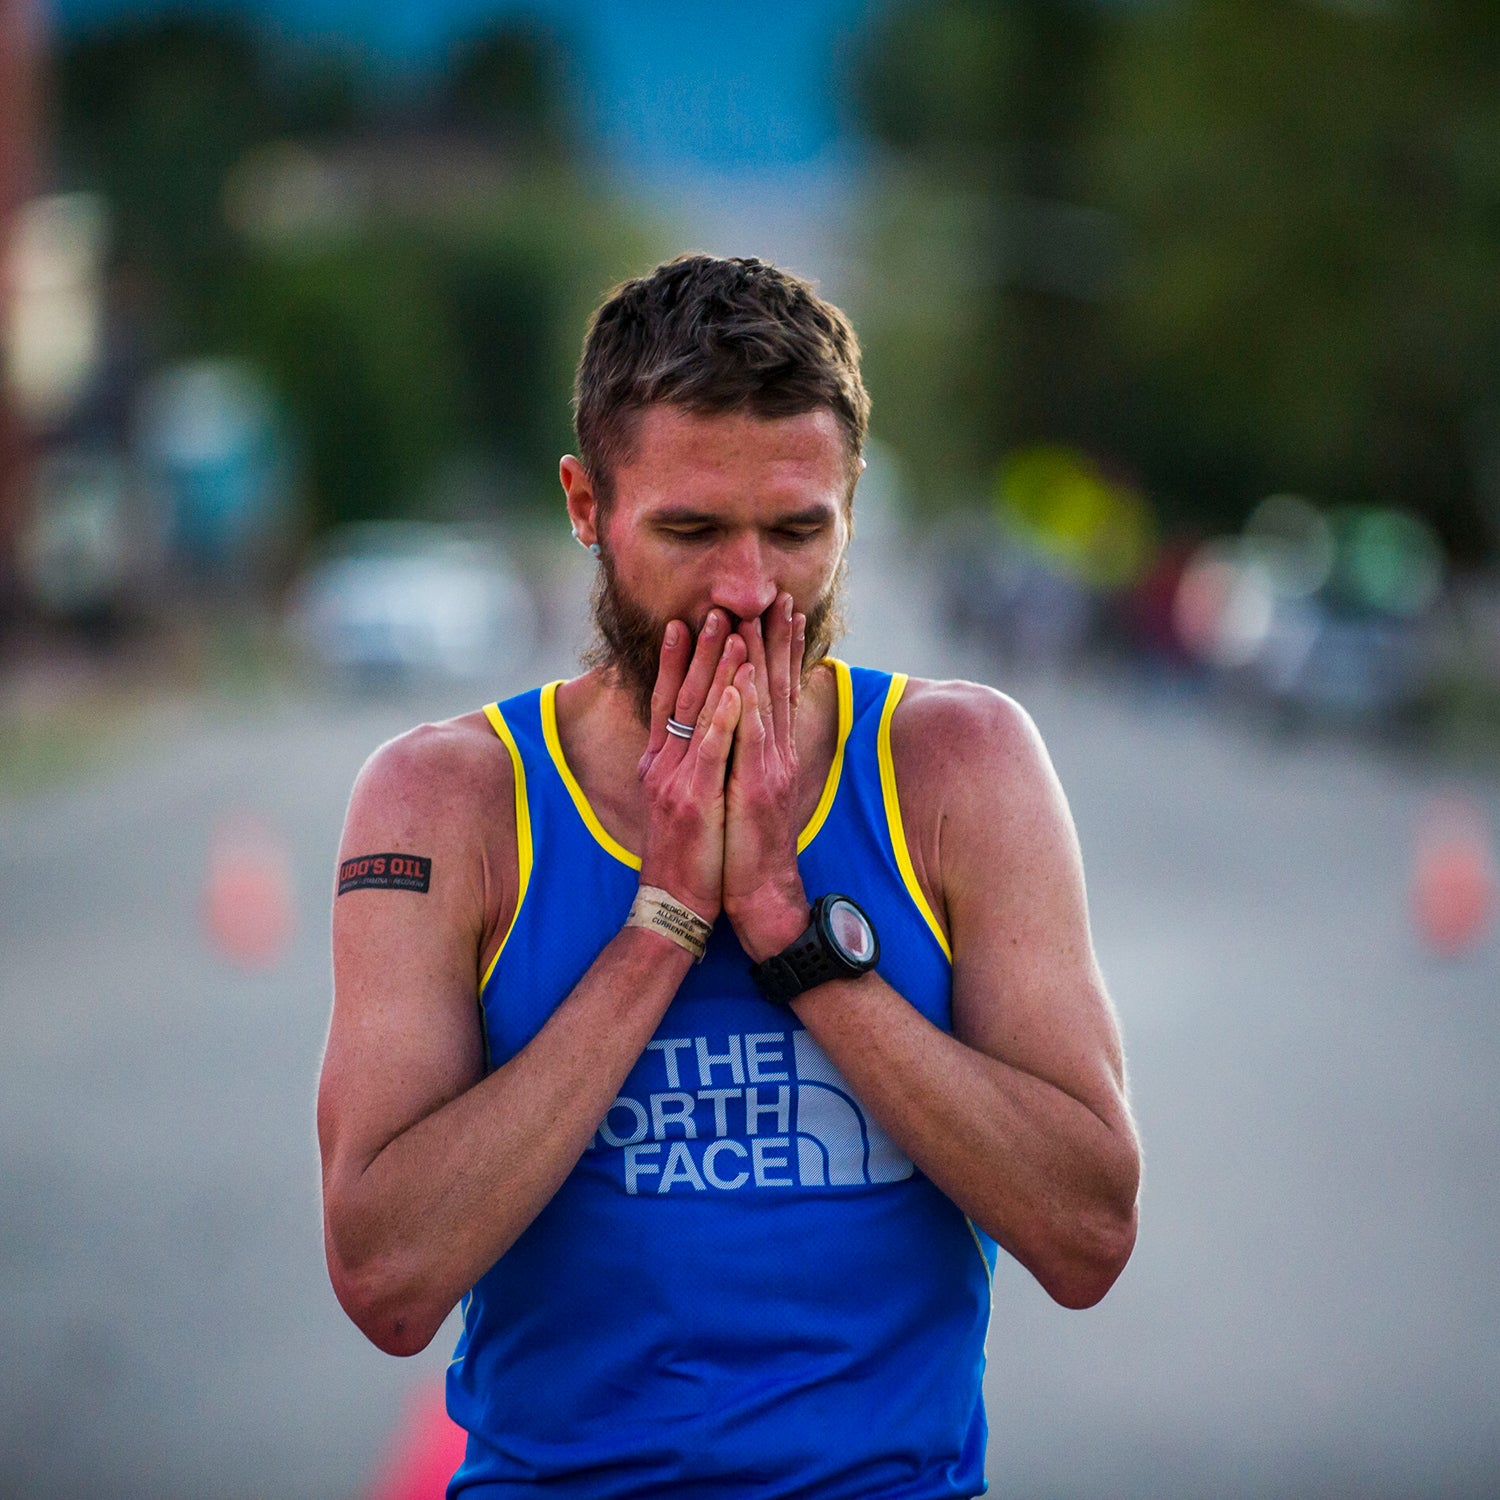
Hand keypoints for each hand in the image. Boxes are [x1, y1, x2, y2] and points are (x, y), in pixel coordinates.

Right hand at [637, 609, 744, 922]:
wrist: (676, 904)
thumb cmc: (689, 856)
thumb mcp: (683, 803)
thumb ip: (686, 767)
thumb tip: (698, 741)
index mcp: (660, 764)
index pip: (667, 700)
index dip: (674, 660)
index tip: (683, 622)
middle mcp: (663, 765)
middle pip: (681, 695)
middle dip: (699, 650)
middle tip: (714, 609)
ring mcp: (676, 780)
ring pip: (696, 712)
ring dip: (714, 668)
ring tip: (730, 630)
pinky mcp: (693, 800)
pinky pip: (710, 749)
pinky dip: (721, 715)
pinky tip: (733, 687)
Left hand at [722, 594, 810, 960]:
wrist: (758, 895)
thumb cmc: (745, 847)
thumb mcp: (744, 792)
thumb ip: (745, 757)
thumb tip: (739, 728)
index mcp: (770, 753)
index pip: (774, 690)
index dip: (778, 649)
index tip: (780, 609)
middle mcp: (774, 753)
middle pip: (776, 684)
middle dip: (777, 638)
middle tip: (777, 594)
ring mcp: (767, 768)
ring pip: (765, 701)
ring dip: (762, 657)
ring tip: (759, 615)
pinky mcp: (754, 787)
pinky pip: (750, 737)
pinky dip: (747, 703)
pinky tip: (743, 674)